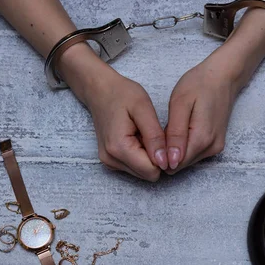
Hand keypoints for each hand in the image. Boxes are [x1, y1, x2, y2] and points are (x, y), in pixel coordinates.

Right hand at [58, 44, 167, 180]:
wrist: (99, 90)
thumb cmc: (122, 94)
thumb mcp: (143, 108)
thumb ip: (155, 137)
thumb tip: (164, 162)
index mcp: (119, 148)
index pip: (152, 171)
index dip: (164, 157)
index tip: (162, 137)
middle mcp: (111, 160)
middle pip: (147, 174)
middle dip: (156, 158)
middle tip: (152, 133)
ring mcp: (109, 162)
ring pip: (142, 172)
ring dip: (149, 156)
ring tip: (144, 134)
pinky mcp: (110, 161)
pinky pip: (135, 167)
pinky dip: (141, 155)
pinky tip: (137, 138)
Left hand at [164, 7, 264, 173]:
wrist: (223, 76)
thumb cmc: (199, 84)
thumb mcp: (180, 104)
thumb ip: (175, 135)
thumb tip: (171, 162)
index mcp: (201, 139)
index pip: (175, 164)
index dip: (160, 154)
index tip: (155, 136)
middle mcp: (211, 148)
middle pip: (180, 164)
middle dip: (167, 152)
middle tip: (164, 127)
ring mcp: (215, 148)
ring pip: (186, 160)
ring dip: (175, 149)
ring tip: (174, 125)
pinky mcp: (216, 145)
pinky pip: (194, 154)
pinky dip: (184, 146)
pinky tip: (182, 128)